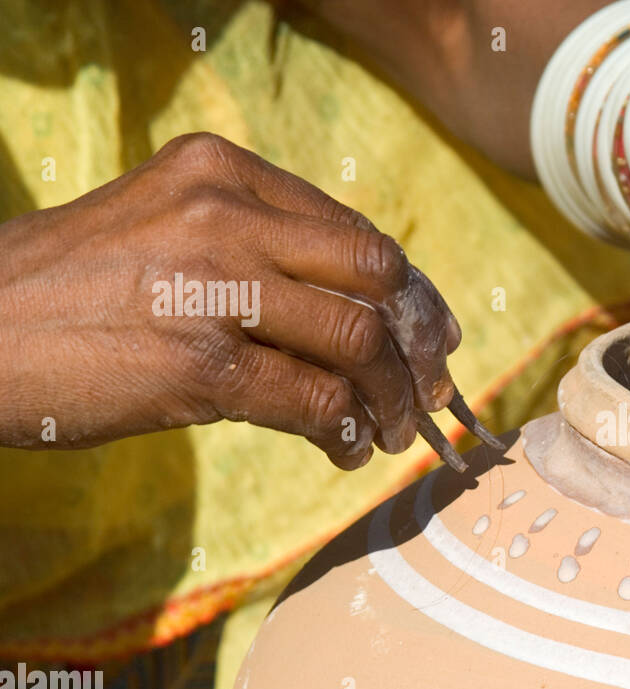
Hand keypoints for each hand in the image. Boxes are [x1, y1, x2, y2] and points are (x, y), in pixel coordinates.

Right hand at [0, 132, 459, 468]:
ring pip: (359, 341)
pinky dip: (346, 432)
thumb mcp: (162, 228)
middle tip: (432, 388)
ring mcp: (213, 285)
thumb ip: (253, 247)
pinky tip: (345, 450)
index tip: (434, 335)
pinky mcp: (200, 363)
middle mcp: (224, 213)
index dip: (410, 291)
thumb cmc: (69, 290)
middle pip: (376, 277)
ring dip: (393, 398)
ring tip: (393, 432)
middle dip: (419, 341)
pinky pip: (315, 400)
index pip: (354, 232)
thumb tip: (359, 307)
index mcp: (221, 171)